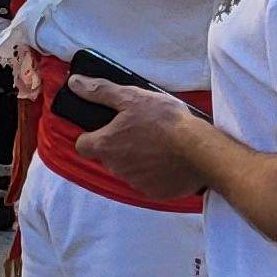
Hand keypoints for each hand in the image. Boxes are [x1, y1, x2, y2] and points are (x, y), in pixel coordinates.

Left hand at [69, 76, 205, 195]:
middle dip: (119, 145)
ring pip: (128, 169)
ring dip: (137, 159)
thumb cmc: (165, 122)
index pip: (83, 144)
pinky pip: (149, 182)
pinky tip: (169, 160)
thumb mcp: (132, 98)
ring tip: (158, 144)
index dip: (92, 135)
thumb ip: (101, 92)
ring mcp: (135, 183)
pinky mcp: (155, 193)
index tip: (108, 128)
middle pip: (107, 156)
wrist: (201, 151)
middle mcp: (115, 168)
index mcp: (105, 145)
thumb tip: (75, 83)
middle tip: (140, 130)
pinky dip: (155, 173)